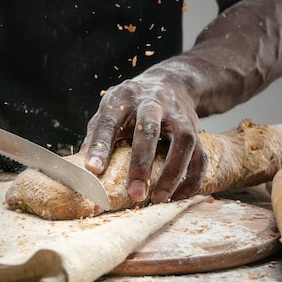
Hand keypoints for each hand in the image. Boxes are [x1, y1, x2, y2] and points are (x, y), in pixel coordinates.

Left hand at [82, 71, 206, 203]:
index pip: (109, 122)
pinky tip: (179, 196)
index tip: (93, 171)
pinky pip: (201, 155)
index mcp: (124, 98)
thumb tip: (81, 170)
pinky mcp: (196, 128)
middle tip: (135, 194)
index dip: (100, 146)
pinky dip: (193, 178)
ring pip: (183, 142)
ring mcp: (178, 115)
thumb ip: (97, 136)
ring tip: (159, 199)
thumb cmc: (130, 104)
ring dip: (172, 173)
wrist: (170, 82)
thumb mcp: (109, 110)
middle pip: (149, 130)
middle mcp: (153, 103)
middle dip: (142, 164)